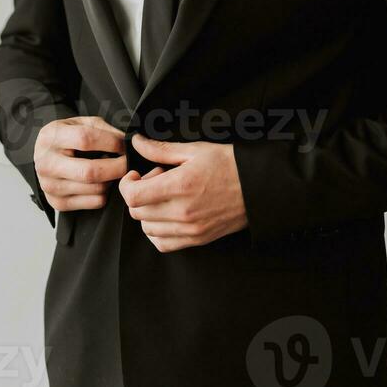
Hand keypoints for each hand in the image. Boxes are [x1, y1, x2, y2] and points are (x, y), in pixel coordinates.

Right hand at [34, 115, 126, 211]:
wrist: (45, 155)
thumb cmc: (68, 136)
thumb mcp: (82, 123)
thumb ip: (104, 129)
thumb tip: (129, 141)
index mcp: (50, 137)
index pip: (85, 140)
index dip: (111, 142)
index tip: (125, 144)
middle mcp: (46, 163)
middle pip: (90, 171)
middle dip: (117, 167)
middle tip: (129, 161)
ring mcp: (50, 186)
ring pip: (96, 189)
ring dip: (113, 179)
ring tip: (114, 169)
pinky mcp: (58, 203)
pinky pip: (95, 201)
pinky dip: (106, 192)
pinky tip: (103, 180)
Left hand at [118, 134, 247, 252]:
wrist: (258, 187)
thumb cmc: (229, 164)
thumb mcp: (195, 149)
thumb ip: (161, 149)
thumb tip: (137, 143)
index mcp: (180, 186)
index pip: (133, 196)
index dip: (127, 184)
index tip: (135, 175)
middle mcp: (183, 212)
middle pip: (137, 212)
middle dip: (138, 194)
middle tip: (156, 180)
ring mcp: (190, 229)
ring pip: (147, 229)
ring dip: (147, 212)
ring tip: (165, 196)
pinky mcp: (197, 239)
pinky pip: (162, 243)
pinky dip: (157, 231)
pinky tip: (167, 214)